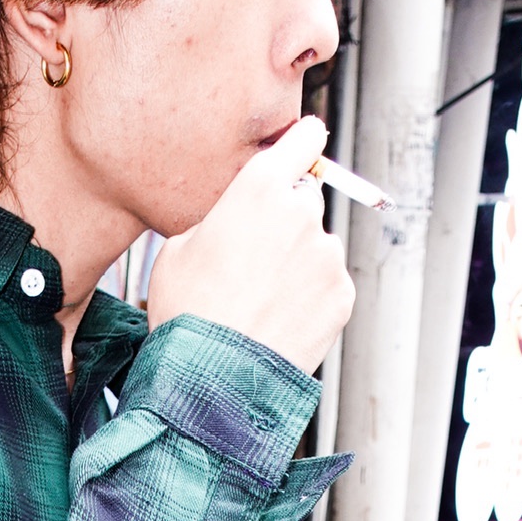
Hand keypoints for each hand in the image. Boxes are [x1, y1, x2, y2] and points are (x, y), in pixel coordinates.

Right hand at [146, 115, 354, 375]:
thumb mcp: (179, 249)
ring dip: (299, 265)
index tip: (302, 148)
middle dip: (286, 222)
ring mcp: (327, 255)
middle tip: (254, 263)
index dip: (301, 143)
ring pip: (317, 248)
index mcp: (260, 187)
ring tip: (262, 303)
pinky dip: (311, 300)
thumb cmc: (187, 315)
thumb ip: (219, 218)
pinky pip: (329, 286)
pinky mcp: (342, 295)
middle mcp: (302, 211)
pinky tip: (278, 321)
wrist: (213, 382)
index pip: (304, 138)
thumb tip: (236, 221)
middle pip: (305, 199)